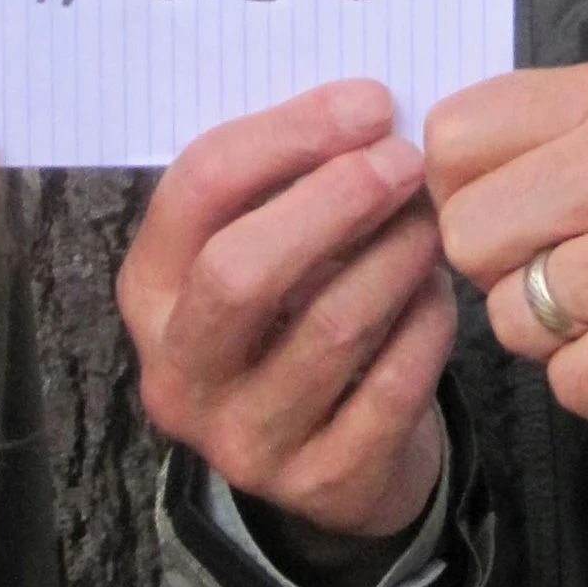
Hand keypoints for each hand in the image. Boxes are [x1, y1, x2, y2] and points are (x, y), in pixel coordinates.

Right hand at [118, 81, 453, 542]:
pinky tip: (438, 290)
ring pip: (331, 326)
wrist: (329, 459)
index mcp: (149, 291)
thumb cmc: (297, 312)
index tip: (369, 104)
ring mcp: (245, 441)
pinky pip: (391, 384)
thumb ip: (288, 179)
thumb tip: (367, 106)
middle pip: (242, 269)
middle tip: (405, 160)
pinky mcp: (323, 482)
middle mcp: (179, 372)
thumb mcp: (263, 246)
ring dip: (397, 255)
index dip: (289, 135)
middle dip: (336, 200)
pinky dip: (426, 323)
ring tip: (431, 220)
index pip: (199, 190)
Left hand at [425, 63, 587, 429]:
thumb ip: (534, 135)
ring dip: (549, 333)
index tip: (501, 209)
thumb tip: (416, 169)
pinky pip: (565, 378)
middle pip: (467, 230)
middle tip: (565, 269)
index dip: (457, 188)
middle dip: (498, 270)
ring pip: (510, 313)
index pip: (457, 133)